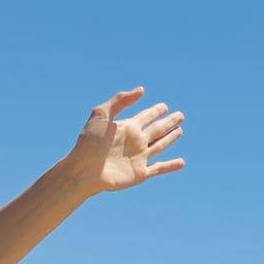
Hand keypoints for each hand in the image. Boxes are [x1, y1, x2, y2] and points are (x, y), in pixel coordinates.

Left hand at [65, 87, 185, 194]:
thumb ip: (120, 101)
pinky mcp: (139, 173)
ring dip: (170, 138)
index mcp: (126, 127)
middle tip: (180, 115)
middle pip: (156, 129)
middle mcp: (134, 141)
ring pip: (160, 145)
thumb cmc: (88, 143)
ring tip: (180, 130)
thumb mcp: (101, 115)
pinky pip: (159, 168)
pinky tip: (181, 162)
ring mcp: (138, 157)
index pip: (145, 116)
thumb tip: (141, 90)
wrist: (82, 170)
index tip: (164, 106)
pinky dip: (170, 166)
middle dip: (168, 122)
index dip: (155, 111)